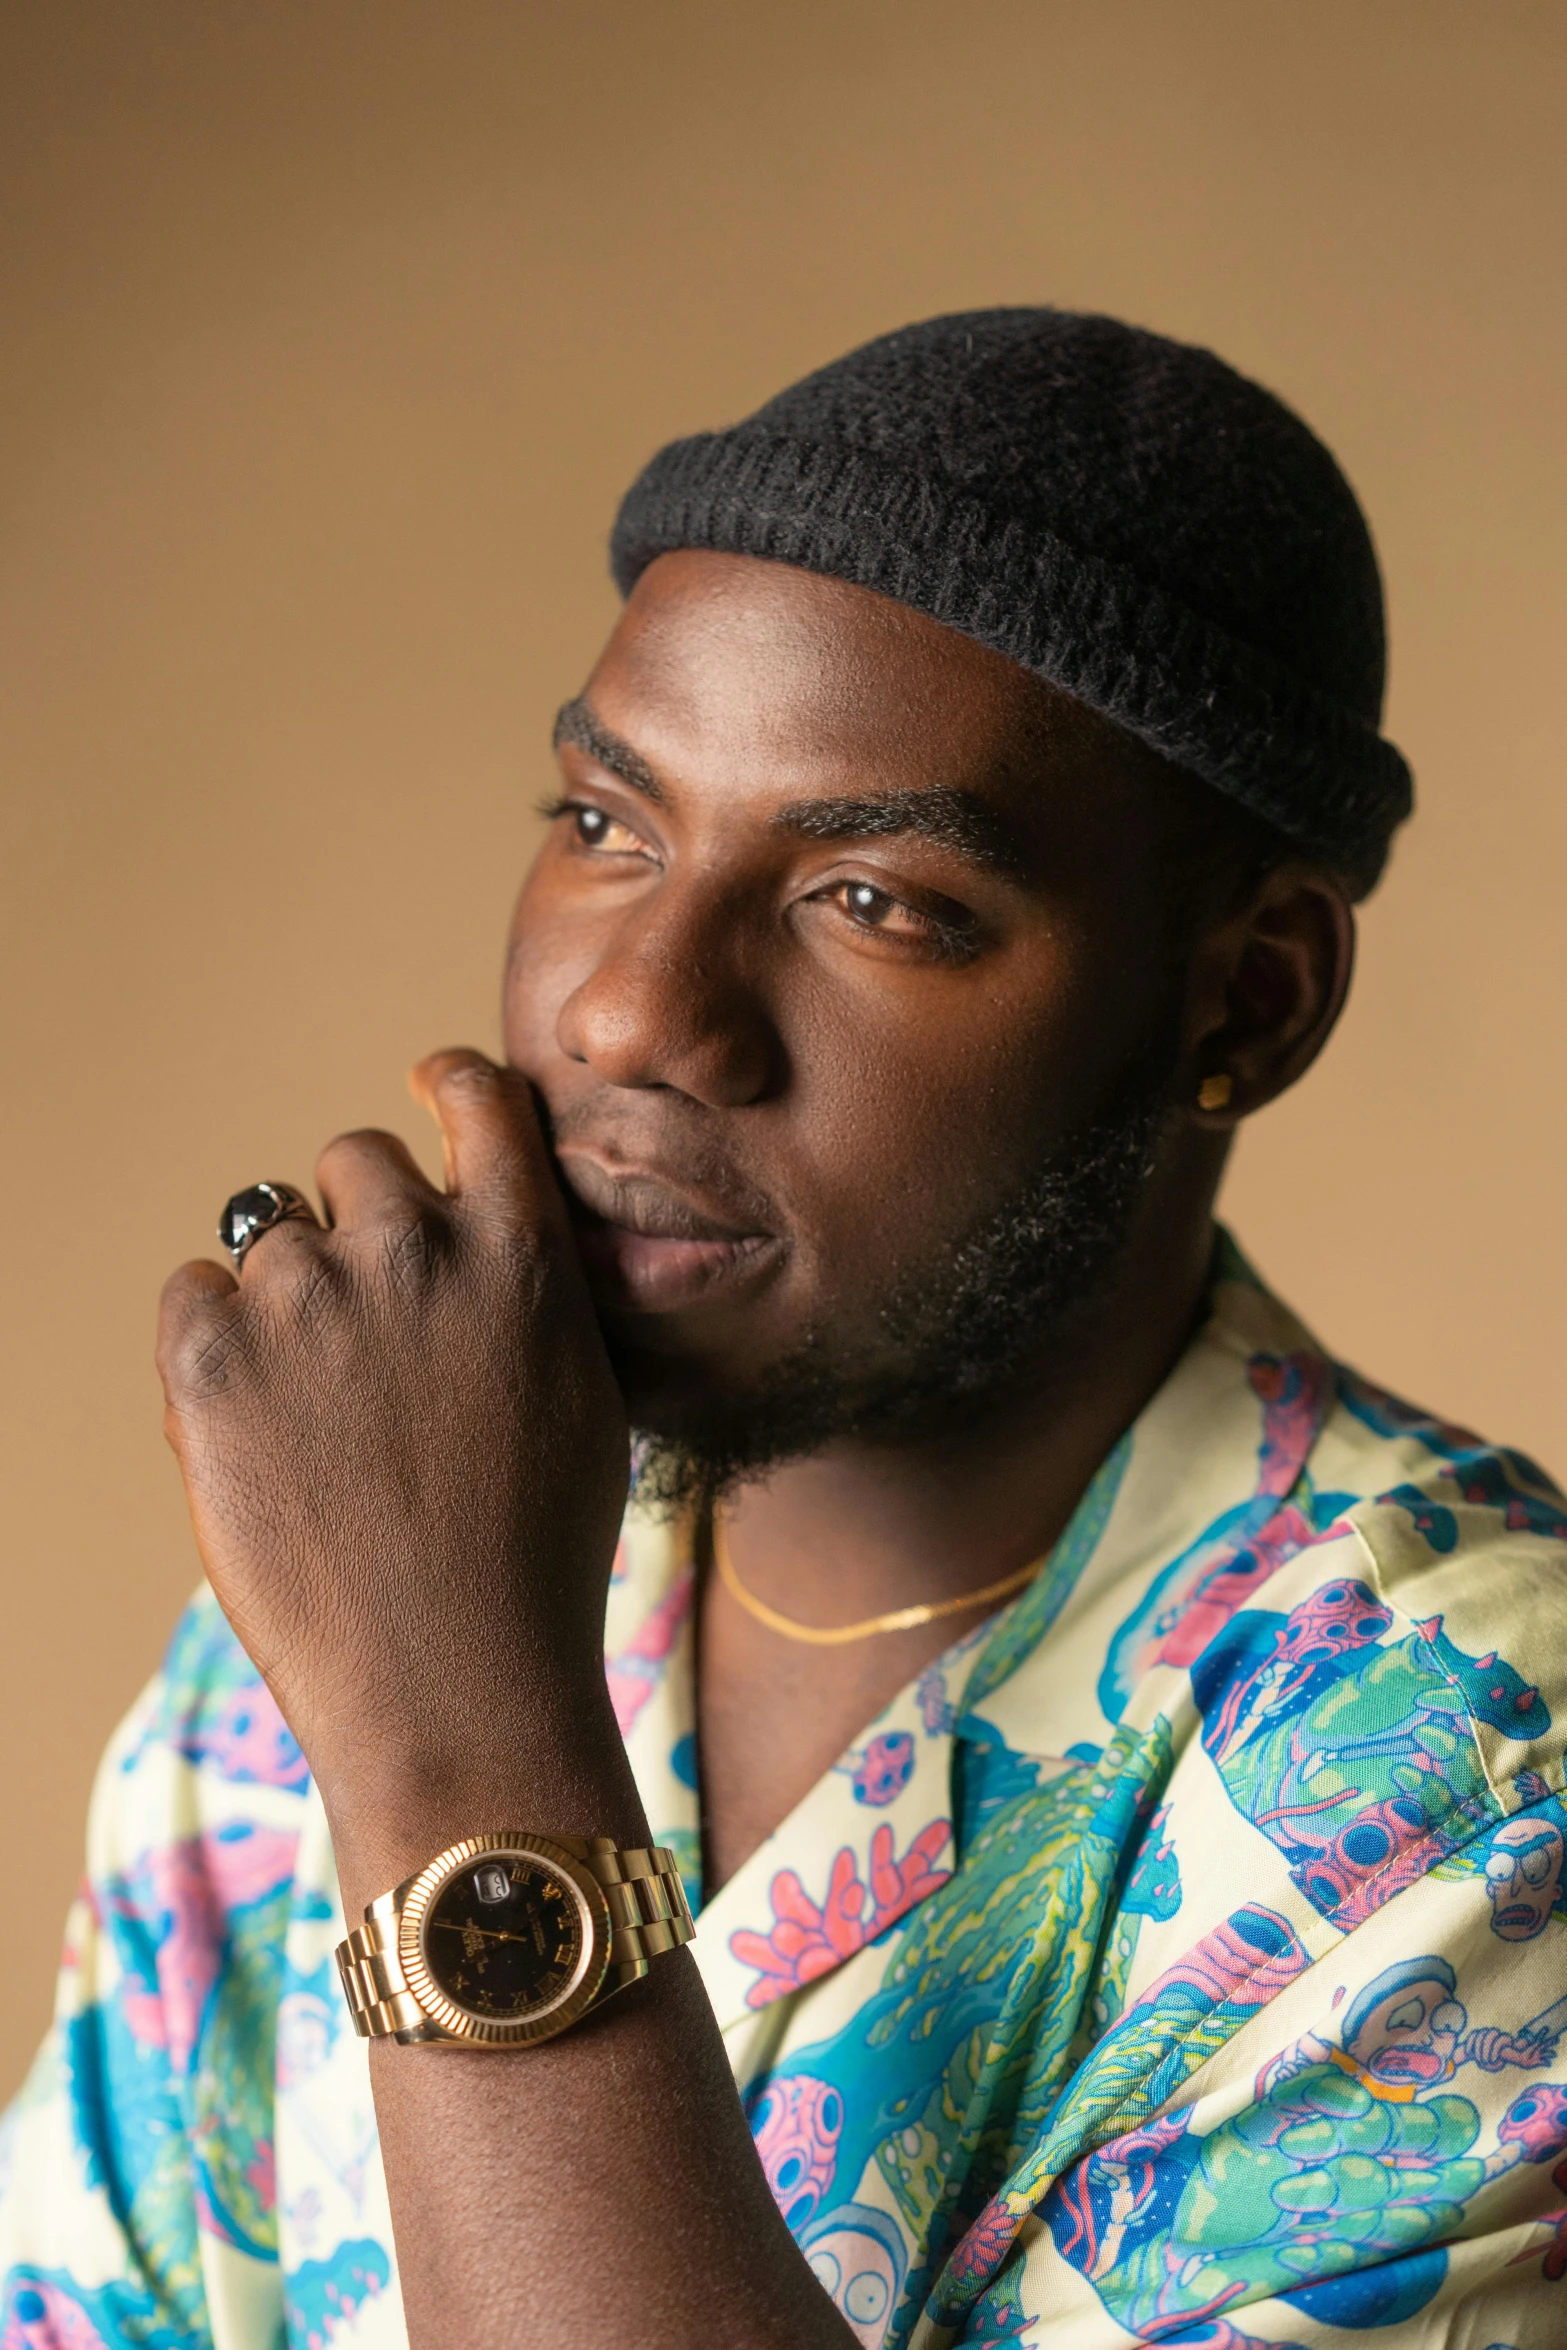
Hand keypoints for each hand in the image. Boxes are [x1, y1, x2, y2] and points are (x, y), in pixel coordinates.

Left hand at [156, 1051, 631, 1840]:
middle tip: (364, 1321)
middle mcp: (411, 1247)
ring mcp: (306, 1300)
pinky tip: (256, 1420)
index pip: (475, 1094)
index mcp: (518, 1249)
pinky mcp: (210, 1363)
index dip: (446, 1086)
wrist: (456, 1679)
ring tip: (317, 1410)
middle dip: (356, 1221)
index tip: (428, 1092)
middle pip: (353, 1161)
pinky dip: (214, 1342)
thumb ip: (529, 1287)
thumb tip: (480, 1236)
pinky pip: (190, 1294)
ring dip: (286, 1295)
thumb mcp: (584, 1393)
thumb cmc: (536, 1556)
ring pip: (266, 1237)